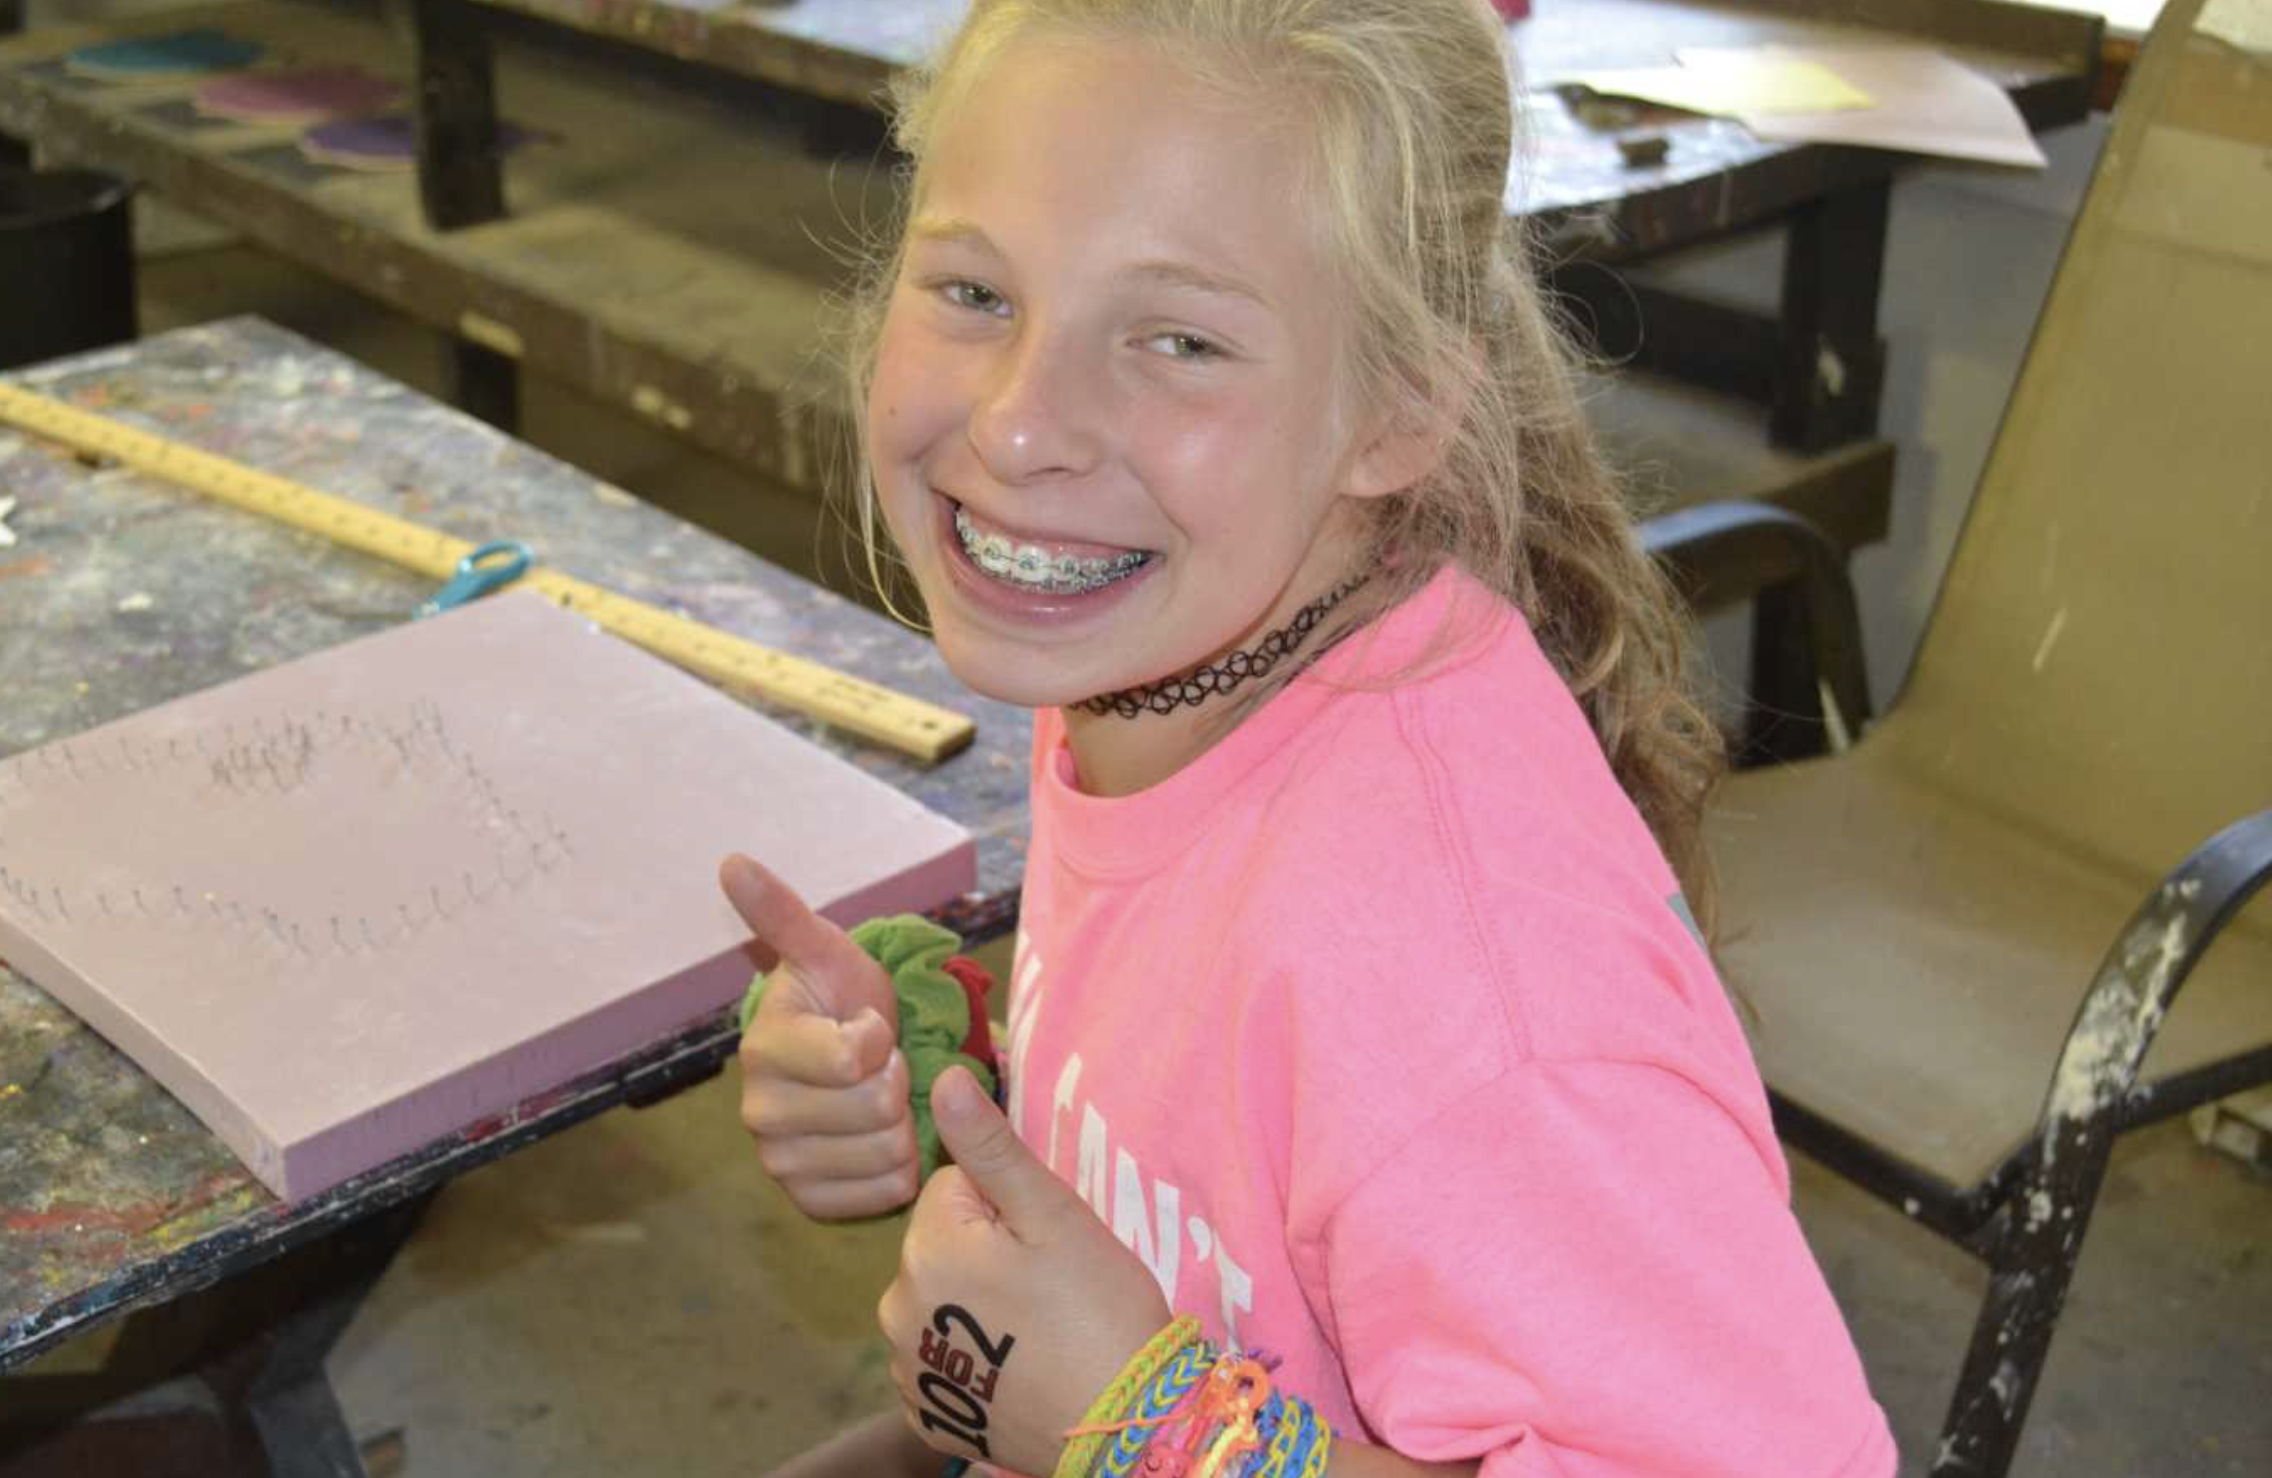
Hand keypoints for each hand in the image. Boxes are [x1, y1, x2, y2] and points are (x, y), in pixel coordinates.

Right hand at [722, 854, 919, 1218]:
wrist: (861, 1057)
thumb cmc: (846, 998)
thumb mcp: (827, 952)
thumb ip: (782, 913)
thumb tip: (731, 861)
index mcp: (763, 1049)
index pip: (853, 1056)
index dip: (880, 1036)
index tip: (867, 1023)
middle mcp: (759, 1112)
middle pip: (875, 1108)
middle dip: (896, 1081)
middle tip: (879, 1067)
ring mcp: (780, 1162)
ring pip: (884, 1153)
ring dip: (903, 1125)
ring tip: (881, 1101)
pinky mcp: (809, 1200)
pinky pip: (881, 1194)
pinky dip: (899, 1170)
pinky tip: (880, 1141)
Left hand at [878, 1066, 1171, 1476]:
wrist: (1125, 1426)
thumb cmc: (1098, 1310)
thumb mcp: (1053, 1214)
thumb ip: (991, 1146)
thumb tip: (943, 1077)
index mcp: (925, 1250)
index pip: (954, 1186)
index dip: (1006, 1204)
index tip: (1046, 1241)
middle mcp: (896, 1309)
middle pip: (941, 1243)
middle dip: (987, 1250)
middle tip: (1048, 1284)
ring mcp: (908, 1368)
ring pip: (939, 1298)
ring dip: (976, 1303)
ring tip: (1038, 1327)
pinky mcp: (927, 1412)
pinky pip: (941, 1356)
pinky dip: (972, 1356)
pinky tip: (1019, 1365)